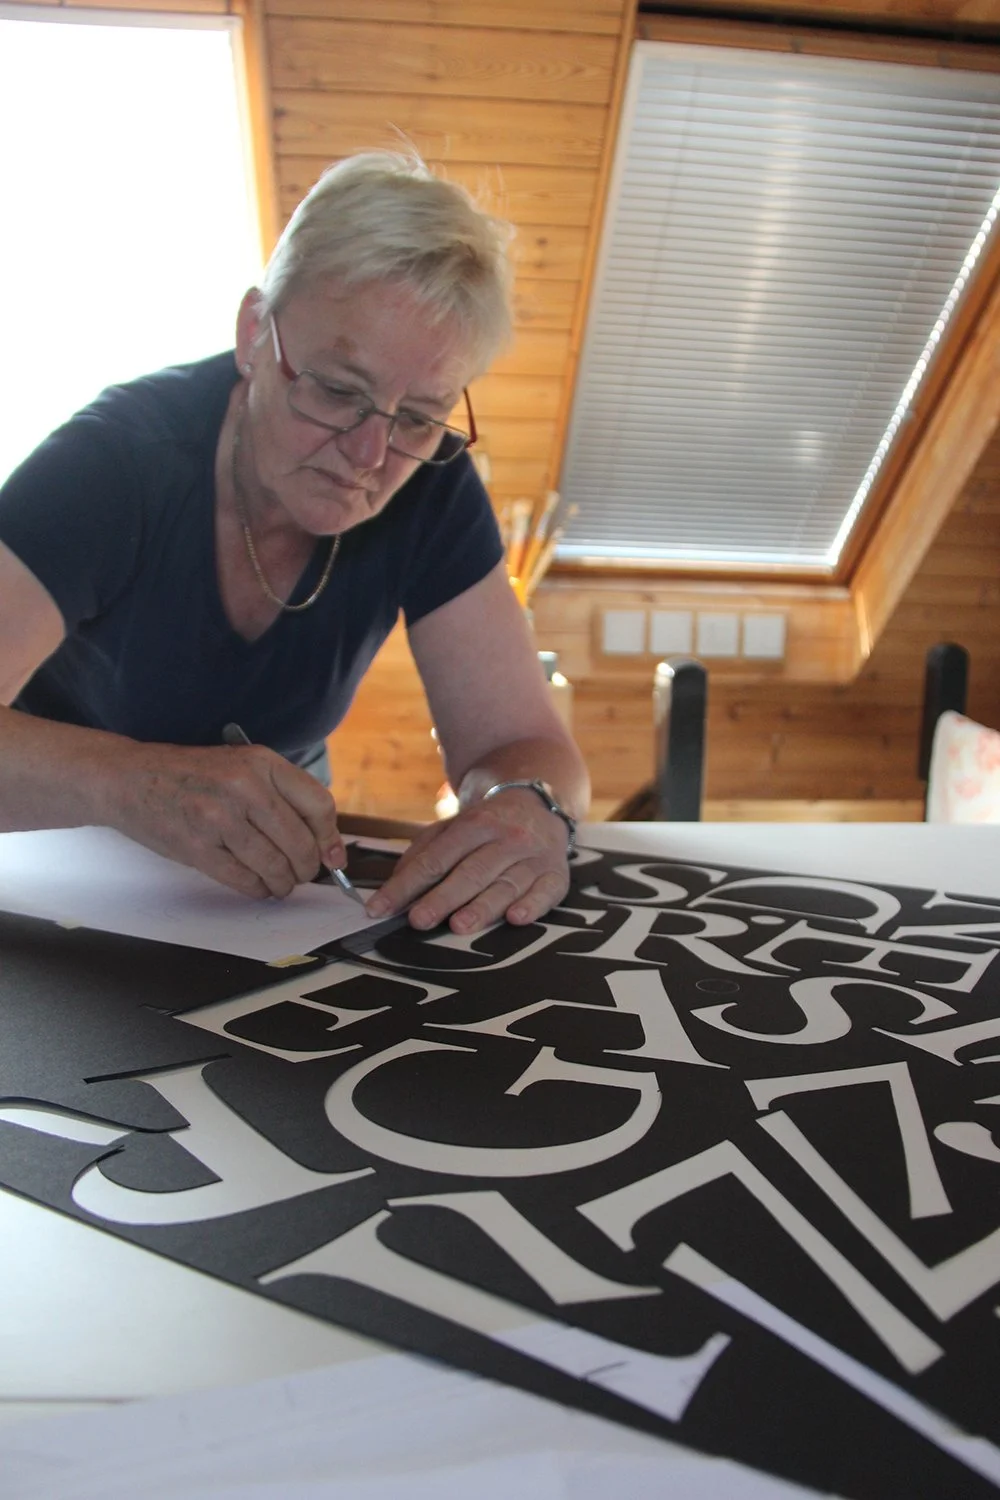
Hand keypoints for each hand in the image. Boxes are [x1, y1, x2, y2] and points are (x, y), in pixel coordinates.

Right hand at [108, 742, 342, 897]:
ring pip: (274, 866)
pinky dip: (257, 889)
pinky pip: (243, 879)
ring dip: (283, 884)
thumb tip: (323, 839)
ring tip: (280, 884)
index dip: (330, 838)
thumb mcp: (241, 767)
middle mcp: (244, 787)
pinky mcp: (197, 847)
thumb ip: (280, 795)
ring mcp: (218, 818)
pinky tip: (258, 886)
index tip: (333, 856)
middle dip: (307, 869)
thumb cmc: (191, 775)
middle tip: (302, 875)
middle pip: (300, 843)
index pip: (319, 805)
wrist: (129, 779)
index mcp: (261, 762)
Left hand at [366, 787, 571, 933]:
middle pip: (471, 871)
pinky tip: (516, 918)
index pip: (436, 858)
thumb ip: (423, 854)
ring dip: (483, 906)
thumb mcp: (453, 828)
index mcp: (475, 824)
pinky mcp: (556, 875)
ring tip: (459, 926)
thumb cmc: (487, 826)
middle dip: (443, 897)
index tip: (380, 908)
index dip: (407, 884)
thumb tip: (395, 889)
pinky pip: (546, 892)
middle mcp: (506, 837)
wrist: (540, 805)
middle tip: (418, 920)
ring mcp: (533, 856)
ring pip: (506, 884)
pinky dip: (532, 905)